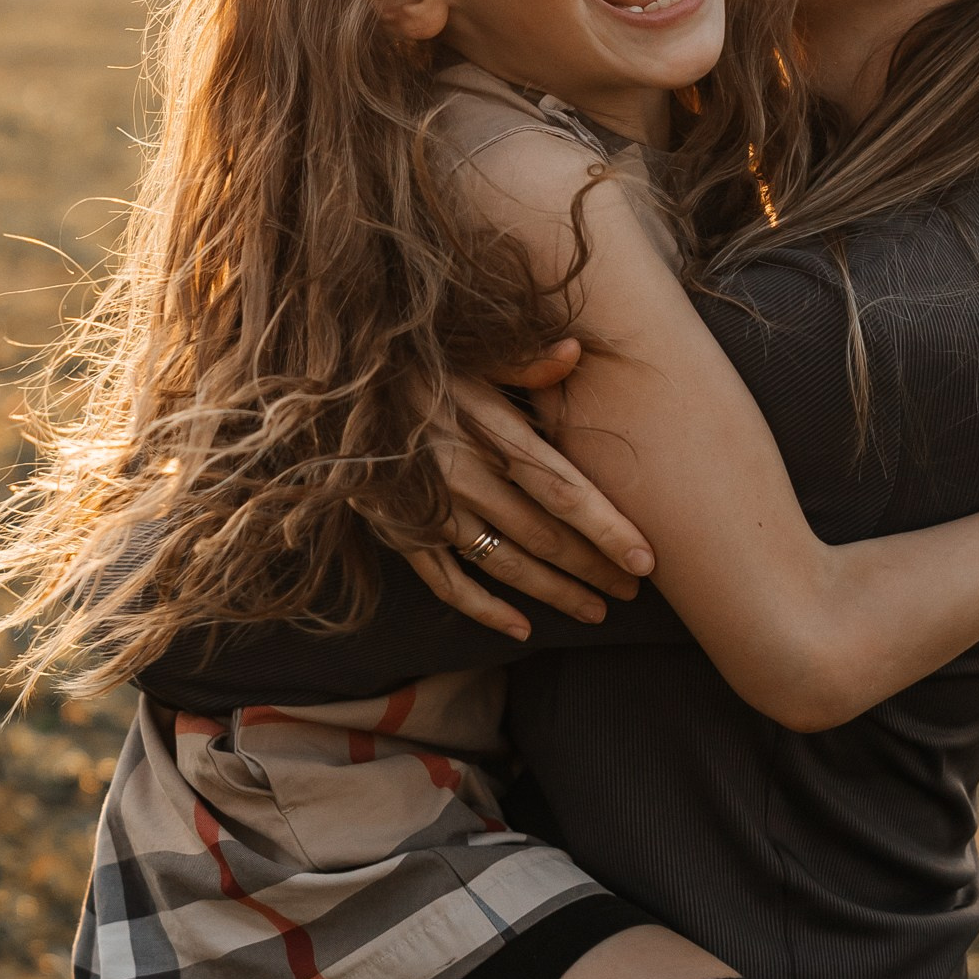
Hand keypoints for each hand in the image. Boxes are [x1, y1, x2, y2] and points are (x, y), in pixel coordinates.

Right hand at [388, 343, 656, 639]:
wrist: (331, 391)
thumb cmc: (412, 364)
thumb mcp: (464, 351)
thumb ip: (521, 359)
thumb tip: (573, 350)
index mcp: (488, 431)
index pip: (562, 491)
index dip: (607, 529)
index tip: (647, 559)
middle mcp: (463, 478)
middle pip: (544, 535)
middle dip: (594, 566)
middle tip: (634, 589)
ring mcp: (431, 511)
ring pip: (505, 564)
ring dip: (555, 592)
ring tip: (597, 609)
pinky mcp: (402, 533)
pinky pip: (447, 582)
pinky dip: (485, 609)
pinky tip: (521, 628)